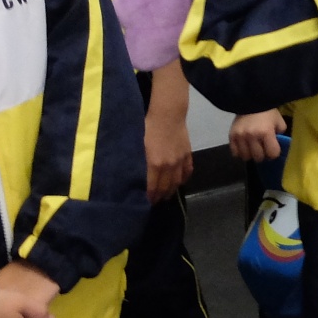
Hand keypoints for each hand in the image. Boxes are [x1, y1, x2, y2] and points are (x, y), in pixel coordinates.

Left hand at [143, 63, 194, 200]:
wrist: (168, 114)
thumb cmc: (147, 127)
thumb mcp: (137, 145)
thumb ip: (136, 162)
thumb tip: (129, 177)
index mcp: (154, 164)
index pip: (151, 188)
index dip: (148, 197)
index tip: (143, 203)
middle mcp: (168, 166)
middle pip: (165, 188)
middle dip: (159, 197)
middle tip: (153, 201)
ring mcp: (180, 161)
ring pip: (177, 182)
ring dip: (171, 191)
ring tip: (165, 195)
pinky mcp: (187, 155)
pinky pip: (187, 172)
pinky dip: (183, 179)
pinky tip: (178, 182)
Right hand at [229, 110, 286, 160]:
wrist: (251, 100)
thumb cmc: (267, 111)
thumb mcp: (279, 121)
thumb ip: (280, 133)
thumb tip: (276, 143)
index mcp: (266, 132)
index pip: (272, 153)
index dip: (274, 153)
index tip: (273, 150)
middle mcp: (252, 136)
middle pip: (258, 157)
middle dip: (263, 155)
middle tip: (263, 150)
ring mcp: (240, 137)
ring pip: (246, 157)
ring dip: (251, 155)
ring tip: (253, 149)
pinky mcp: (231, 136)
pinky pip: (235, 153)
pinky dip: (240, 152)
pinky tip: (244, 147)